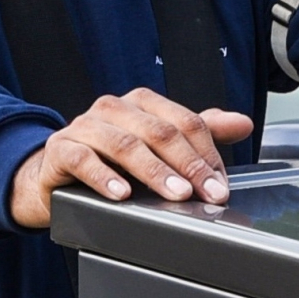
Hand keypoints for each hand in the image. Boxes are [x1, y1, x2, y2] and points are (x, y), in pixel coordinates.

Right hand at [10, 87, 253, 228]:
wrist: (56, 177)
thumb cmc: (112, 161)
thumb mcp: (158, 146)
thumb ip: (199, 133)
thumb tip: (242, 123)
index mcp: (142, 104)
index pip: (184, 122)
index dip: (206, 153)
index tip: (221, 184)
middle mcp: (114, 110)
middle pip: (159, 132)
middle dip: (188, 165)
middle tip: (208, 193)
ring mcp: (85, 128)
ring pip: (125, 145)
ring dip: (154, 171)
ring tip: (175, 193)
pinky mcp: (61, 150)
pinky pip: (83, 160)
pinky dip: (104, 177)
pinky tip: (121, 193)